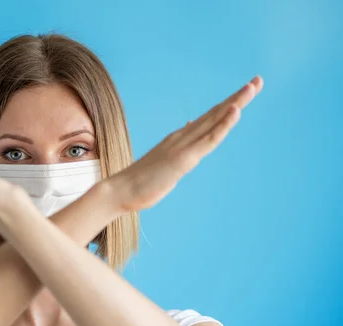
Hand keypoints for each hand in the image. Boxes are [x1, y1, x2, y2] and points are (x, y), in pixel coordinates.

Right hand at [109, 76, 262, 211]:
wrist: (121, 190)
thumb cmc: (141, 180)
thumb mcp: (166, 161)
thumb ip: (180, 145)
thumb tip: (192, 126)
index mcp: (180, 138)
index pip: (209, 118)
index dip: (228, 104)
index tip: (245, 91)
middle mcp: (183, 136)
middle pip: (216, 113)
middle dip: (238, 97)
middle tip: (258, 80)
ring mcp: (184, 145)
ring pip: (215, 121)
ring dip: (235, 103)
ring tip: (252, 87)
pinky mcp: (184, 158)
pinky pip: (209, 140)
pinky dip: (224, 124)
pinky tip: (235, 110)